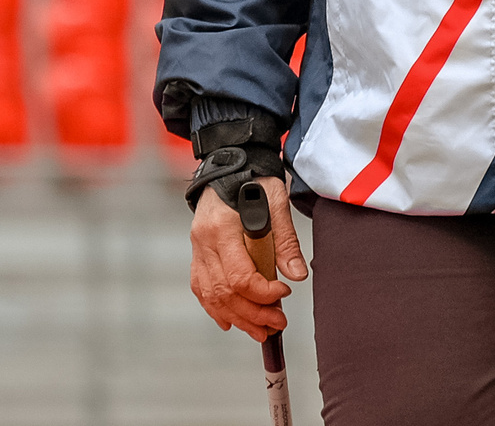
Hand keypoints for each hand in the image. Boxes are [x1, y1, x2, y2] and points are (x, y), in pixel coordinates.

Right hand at [188, 175, 306, 339]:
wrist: (229, 163)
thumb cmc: (255, 179)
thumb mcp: (276, 200)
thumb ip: (285, 239)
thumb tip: (298, 275)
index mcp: (222, 227)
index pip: (240, 275)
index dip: (263, 293)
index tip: (285, 294)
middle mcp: (203, 241)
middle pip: (225, 292)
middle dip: (254, 314)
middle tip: (279, 323)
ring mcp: (197, 249)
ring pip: (211, 296)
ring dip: (237, 318)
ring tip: (262, 331)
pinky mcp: (197, 254)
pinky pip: (202, 289)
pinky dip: (216, 309)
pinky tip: (232, 322)